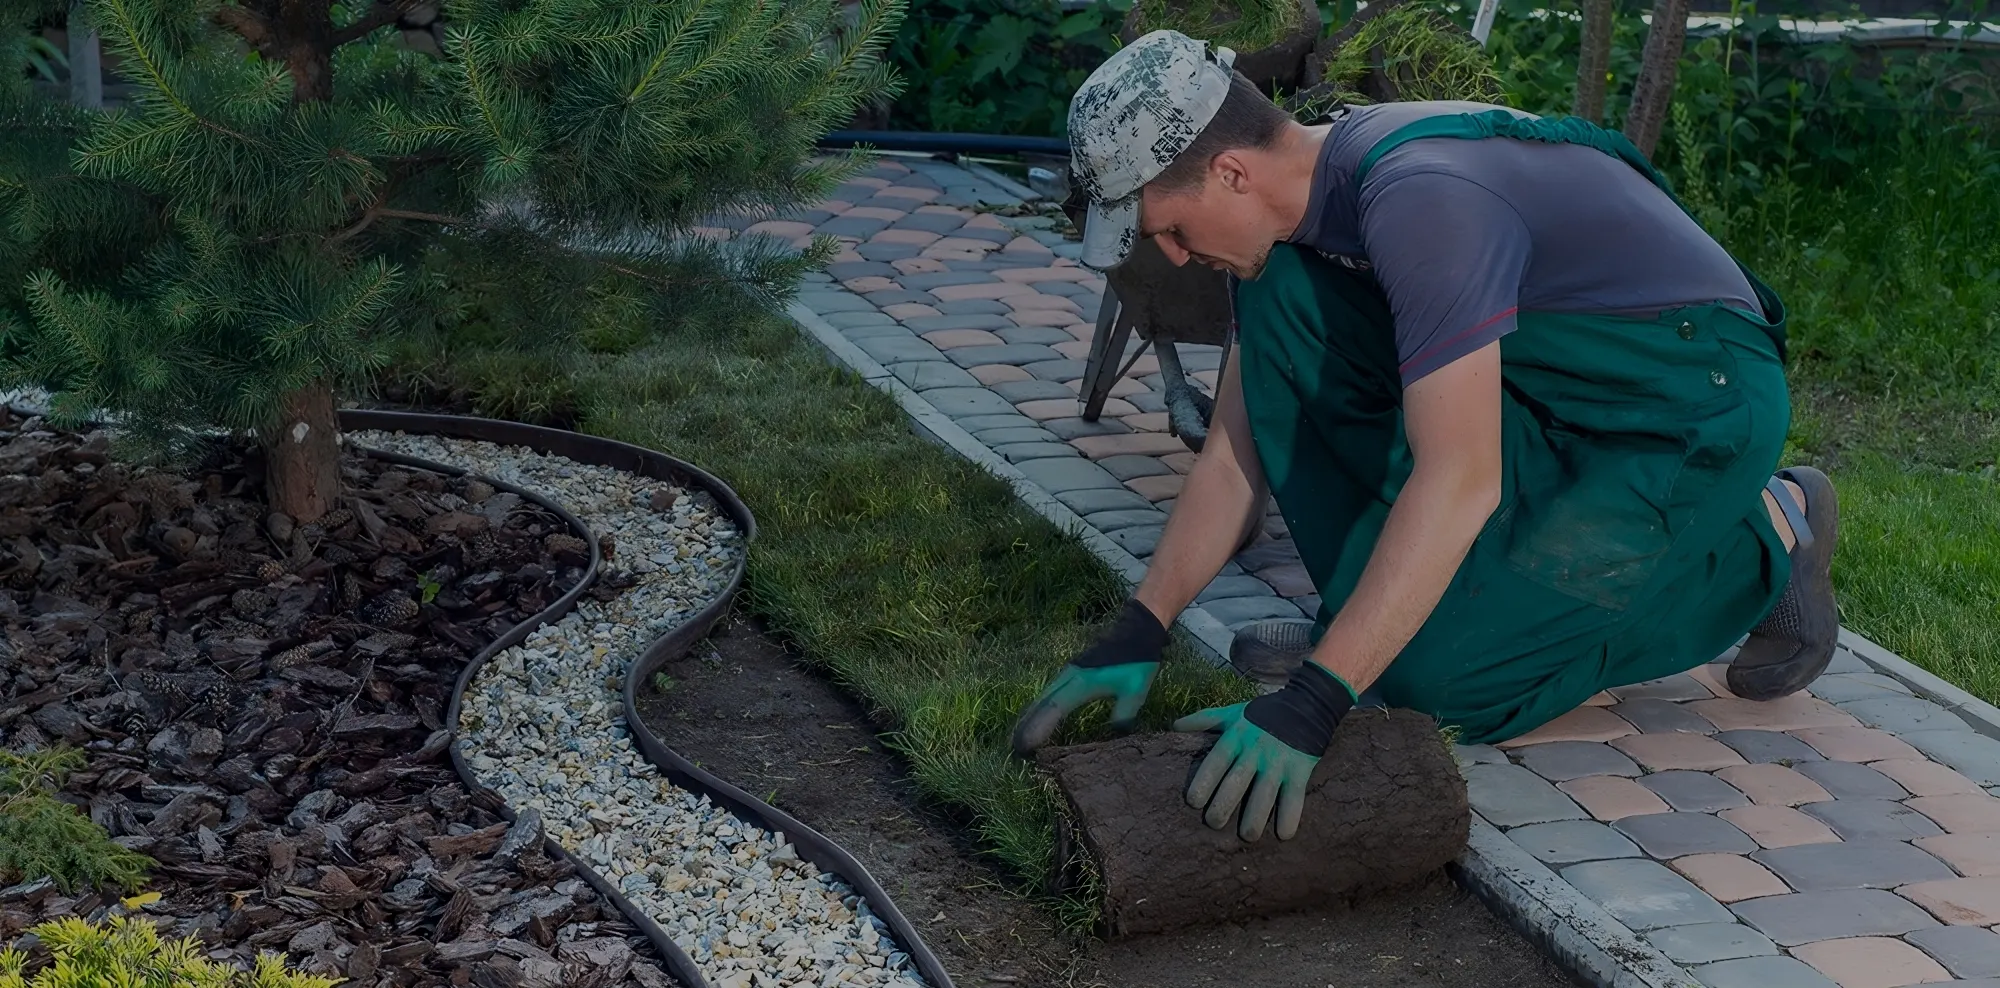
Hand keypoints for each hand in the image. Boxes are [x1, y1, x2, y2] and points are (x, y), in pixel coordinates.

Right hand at [1011, 598, 1169, 754]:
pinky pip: (1050, 693)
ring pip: (1043, 698)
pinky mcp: (1072, 672)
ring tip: (1018, 736)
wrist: (1137, 630)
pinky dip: (1039, 708)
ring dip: (1029, 716)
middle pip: (1041, 704)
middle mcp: (1069, 677)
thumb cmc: (1136, 661)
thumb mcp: (1135, 691)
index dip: (1038, 728)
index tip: (1025, 747)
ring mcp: (1068, 673)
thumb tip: (1112, 739)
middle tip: (1014, 748)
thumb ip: (1122, 716)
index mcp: (1082, 683)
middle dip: (1026, 725)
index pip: (1054, 709)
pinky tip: (1037, 716)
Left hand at [1173, 660, 1355, 840]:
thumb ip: (1205, 720)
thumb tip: (1175, 726)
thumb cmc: (1263, 713)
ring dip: (1255, 817)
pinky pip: (1295, 796)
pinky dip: (1290, 816)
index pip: (1216, 760)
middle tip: (1214, 823)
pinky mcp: (1300, 769)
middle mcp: (1255, 749)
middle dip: (1224, 804)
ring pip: (1264, 793)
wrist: (1307, 704)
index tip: (1193, 801)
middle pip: (1237, 781)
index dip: (1204, 780)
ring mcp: (1278, 761)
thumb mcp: (1233, 713)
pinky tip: (1283, 834)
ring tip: (1247, 835)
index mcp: (1236, 736)